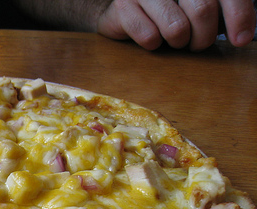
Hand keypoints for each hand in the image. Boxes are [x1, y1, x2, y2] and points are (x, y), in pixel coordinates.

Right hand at [96, 0, 255, 50]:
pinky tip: (151, 36)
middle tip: (196, 44)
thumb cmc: (169, 9)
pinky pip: (149, 37)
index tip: (241, 40)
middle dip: (203, 37)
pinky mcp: (124, 6)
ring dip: (177, 42)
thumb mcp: (198, 6)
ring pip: (176, 28)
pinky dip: (153, 45)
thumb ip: (221, 13)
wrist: (125, 9)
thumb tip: (242, 35)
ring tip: (172, 38)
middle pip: (203, 11)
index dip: (239, 16)